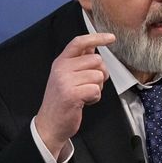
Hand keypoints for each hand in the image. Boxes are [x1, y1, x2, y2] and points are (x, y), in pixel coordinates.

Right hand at [35, 32, 114, 157]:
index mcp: (61, 61)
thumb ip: (79, 62)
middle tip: (88, 85)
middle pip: (97, 60)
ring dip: (97, 88)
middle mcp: (62, 68)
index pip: (79, 42)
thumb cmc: (61, 101)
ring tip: (84, 95)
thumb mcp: (66, 77)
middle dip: (99, 74)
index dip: (97, 38)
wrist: (50, 124)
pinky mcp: (72, 94)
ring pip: (98, 76)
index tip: (111, 38)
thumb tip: (93, 48)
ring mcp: (65, 81)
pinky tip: (84, 102)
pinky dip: (95, 98)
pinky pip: (96, 90)